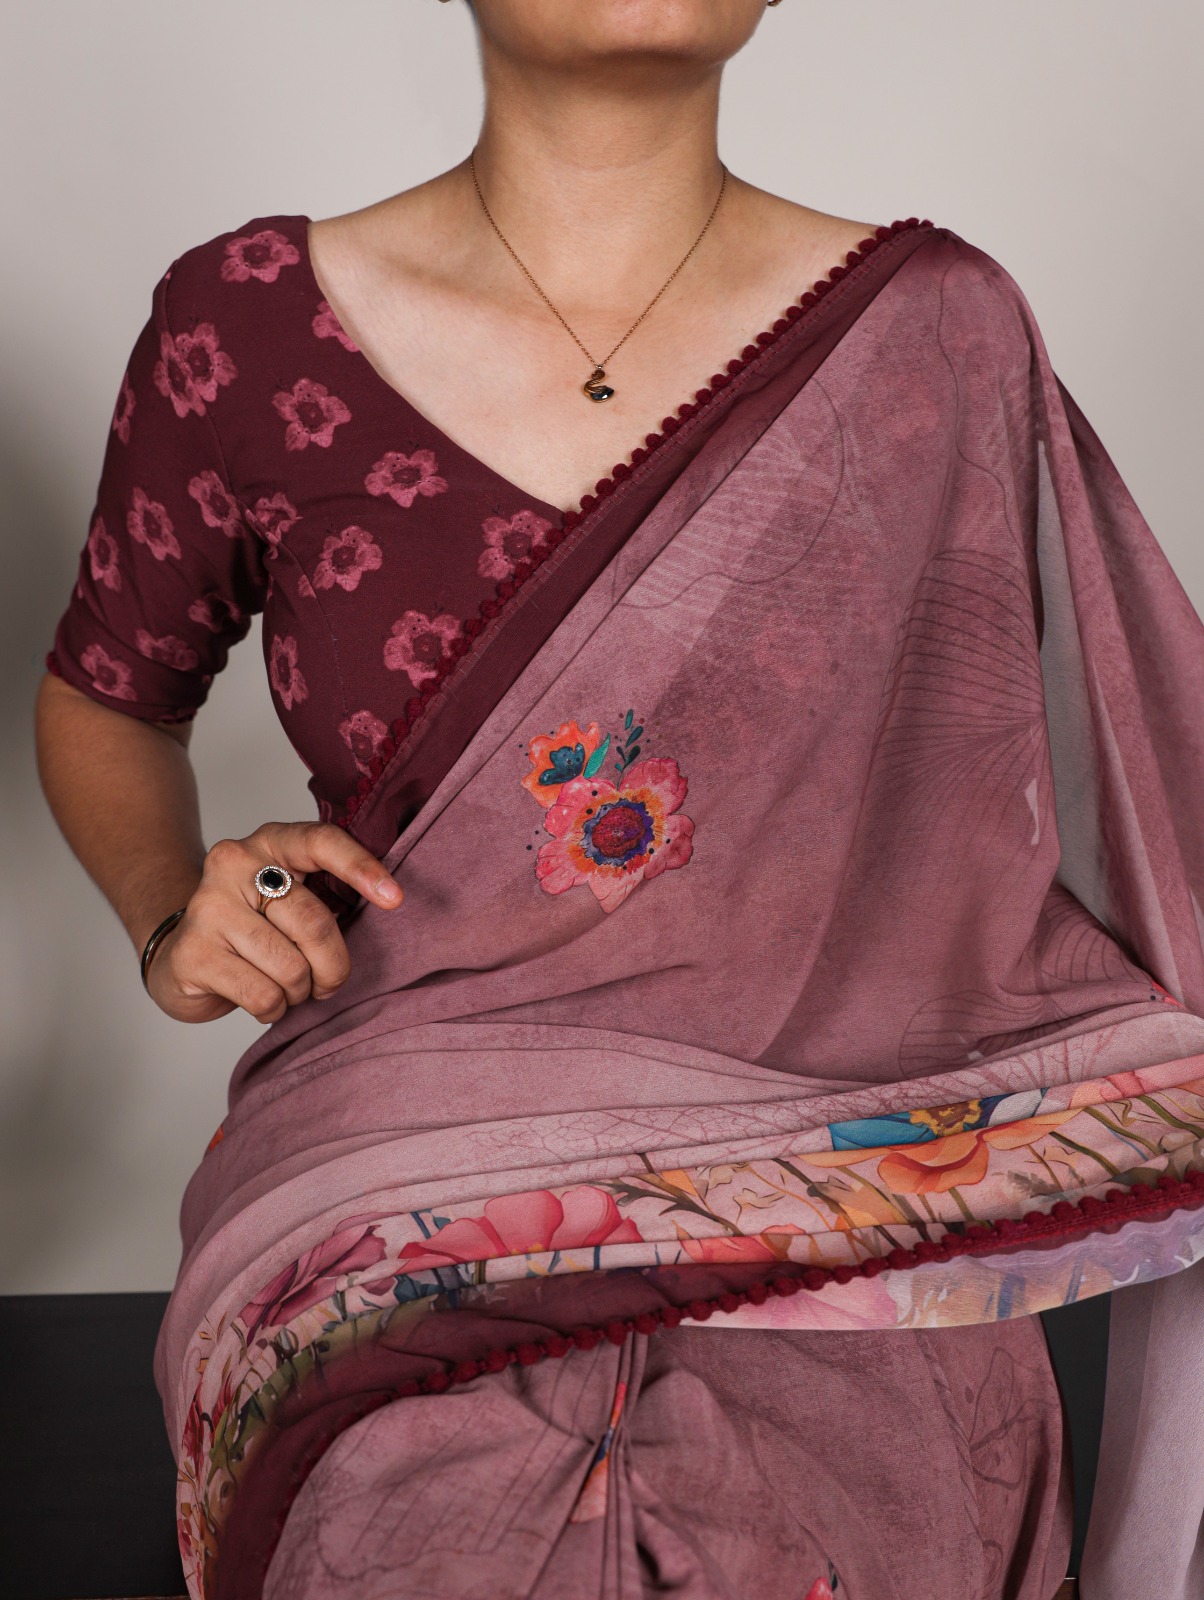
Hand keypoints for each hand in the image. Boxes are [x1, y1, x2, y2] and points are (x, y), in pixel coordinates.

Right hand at [144, 821, 402, 1023]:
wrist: (179, 955)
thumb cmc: (253, 928)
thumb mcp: (291, 897)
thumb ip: (328, 895)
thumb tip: (387, 905)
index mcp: (270, 842)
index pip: (322, 841)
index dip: (361, 868)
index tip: (395, 900)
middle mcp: (234, 863)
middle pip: (314, 923)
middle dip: (333, 967)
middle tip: (327, 983)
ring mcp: (208, 907)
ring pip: (291, 967)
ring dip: (300, 992)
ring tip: (285, 987)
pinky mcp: (193, 953)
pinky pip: (263, 995)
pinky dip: (274, 1009)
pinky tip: (262, 1000)